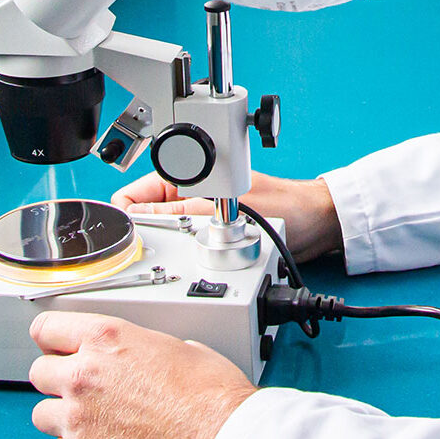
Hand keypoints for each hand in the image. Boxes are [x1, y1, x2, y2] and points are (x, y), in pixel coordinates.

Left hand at [29, 312, 253, 438]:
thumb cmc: (210, 395)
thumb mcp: (181, 346)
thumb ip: (144, 347)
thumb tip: (145, 357)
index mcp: (107, 337)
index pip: (47, 328)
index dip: (51, 338)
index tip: (54, 345)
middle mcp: (84, 374)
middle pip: (38, 372)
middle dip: (57, 378)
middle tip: (81, 387)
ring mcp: (76, 417)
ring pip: (41, 415)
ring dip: (62, 417)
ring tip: (94, 421)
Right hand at [112, 170, 342, 262]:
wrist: (316, 225)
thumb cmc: (285, 206)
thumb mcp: (220, 210)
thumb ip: (175, 212)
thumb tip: (133, 218)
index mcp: (185, 175)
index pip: (132, 195)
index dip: (123, 217)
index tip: (126, 240)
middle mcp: (188, 193)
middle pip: (143, 219)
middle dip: (144, 236)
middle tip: (157, 253)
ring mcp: (198, 215)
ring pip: (161, 235)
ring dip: (165, 249)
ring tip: (181, 256)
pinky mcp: (210, 234)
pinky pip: (182, 247)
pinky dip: (182, 257)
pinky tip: (194, 263)